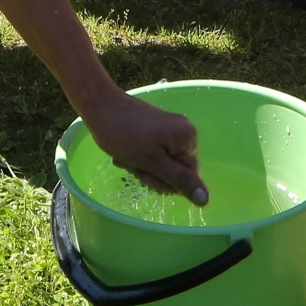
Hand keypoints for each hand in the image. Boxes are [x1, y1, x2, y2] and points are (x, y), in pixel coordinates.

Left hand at [81, 88, 205, 204]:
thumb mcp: (151, 162)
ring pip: (163, 165)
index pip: (188, 178)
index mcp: (188, 139)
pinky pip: (156, 153)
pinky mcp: (158, 128)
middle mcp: (185, 132)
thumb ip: (179, 181)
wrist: (100, 106)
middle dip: (152, 173)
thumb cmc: (123, 135)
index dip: (165, 182)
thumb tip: (206, 200)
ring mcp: (171, 129)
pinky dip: (140, 157)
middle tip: (134, 163)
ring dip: (143, 167)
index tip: (145, 171)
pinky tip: (125, 153)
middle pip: (176, 171)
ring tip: (126, 157)